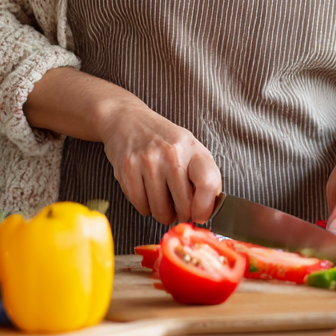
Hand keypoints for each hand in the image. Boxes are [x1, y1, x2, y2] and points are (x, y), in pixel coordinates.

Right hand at [98, 96, 222, 226]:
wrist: (128, 121)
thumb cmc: (164, 139)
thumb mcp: (189, 149)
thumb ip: (202, 176)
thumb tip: (208, 211)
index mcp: (192, 148)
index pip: (208, 183)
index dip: (206, 207)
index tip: (200, 214)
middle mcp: (171, 153)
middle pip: (184, 205)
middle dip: (182, 214)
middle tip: (178, 207)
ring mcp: (148, 161)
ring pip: (161, 211)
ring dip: (162, 212)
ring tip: (161, 197)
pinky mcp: (127, 169)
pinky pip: (141, 207)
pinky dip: (145, 207)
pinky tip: (146, 191)